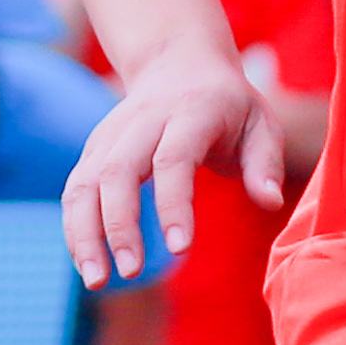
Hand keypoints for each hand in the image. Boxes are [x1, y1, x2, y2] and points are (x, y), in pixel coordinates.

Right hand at [61, 34, 277, 288]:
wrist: (179, 62)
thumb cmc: (228, 104)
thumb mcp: (260, 123)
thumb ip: (264, 163)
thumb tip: (270, 202)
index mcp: (189, 113)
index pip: (173, 159)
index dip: (173, 203)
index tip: (179, 247)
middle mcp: (141, 122)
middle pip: (118, 172)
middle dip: (119, 225)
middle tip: (131, 273)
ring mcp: (111, 135)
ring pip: (85, 182)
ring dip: (84, 233)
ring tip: (97, 282)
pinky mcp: (93, 150)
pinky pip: (75, 190)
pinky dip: (75, 228)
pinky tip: (87, 264)